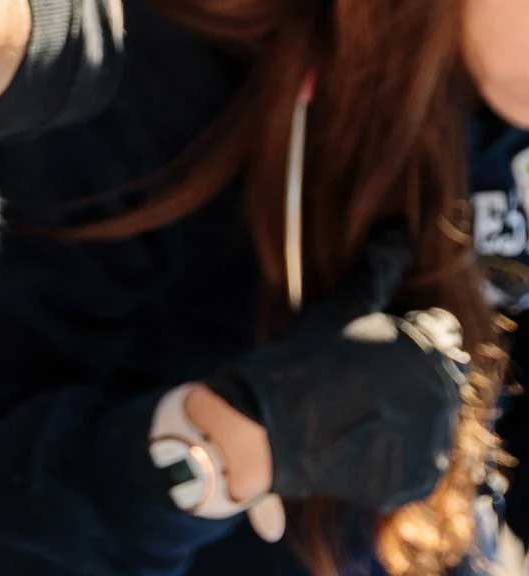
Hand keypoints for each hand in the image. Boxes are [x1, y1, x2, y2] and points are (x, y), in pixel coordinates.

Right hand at [205, 223, 470, 509]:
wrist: (266, 427)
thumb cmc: (300, 358)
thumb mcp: (339, 308)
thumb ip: (376, 270)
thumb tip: (398, 229)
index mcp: (427, 349)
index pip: (437, 333)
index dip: (403, 332)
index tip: (368, 342)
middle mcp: (440, 396)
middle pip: (436, 376)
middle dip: (406, 374)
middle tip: (355, 378)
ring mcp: (432, 441)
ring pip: (428, 417)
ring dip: (403, 412)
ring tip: (353, 407)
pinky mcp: (420, 478)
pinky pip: (418, 457)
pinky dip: (395, 449)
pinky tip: (358, 436)